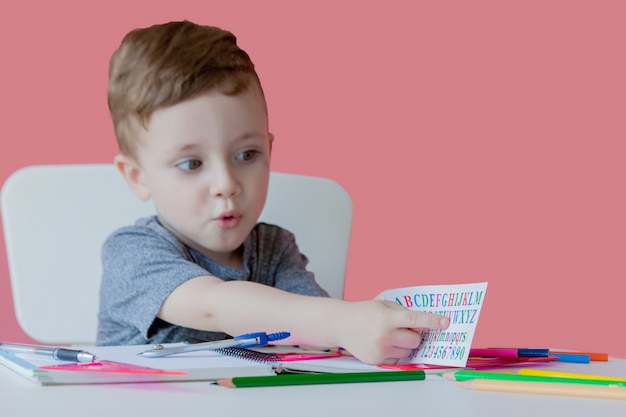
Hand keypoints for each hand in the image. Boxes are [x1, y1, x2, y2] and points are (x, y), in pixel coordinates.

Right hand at [334, 300, 449, 364]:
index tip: (445, 322)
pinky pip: (397, 358)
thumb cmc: (365, 312)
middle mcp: (383, 335)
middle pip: (415, 339)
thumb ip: (404, 311)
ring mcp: (379, 349)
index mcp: (386, 318)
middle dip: (414, 334)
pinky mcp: (376, 360)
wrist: (341, 324)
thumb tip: (425, 323)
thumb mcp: (383, 304)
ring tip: (390, 335)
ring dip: (405, 343)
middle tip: (404, 328)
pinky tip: (382, 343)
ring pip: (408, 350)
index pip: (414, 320)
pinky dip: (395, 352)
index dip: (432, 321)